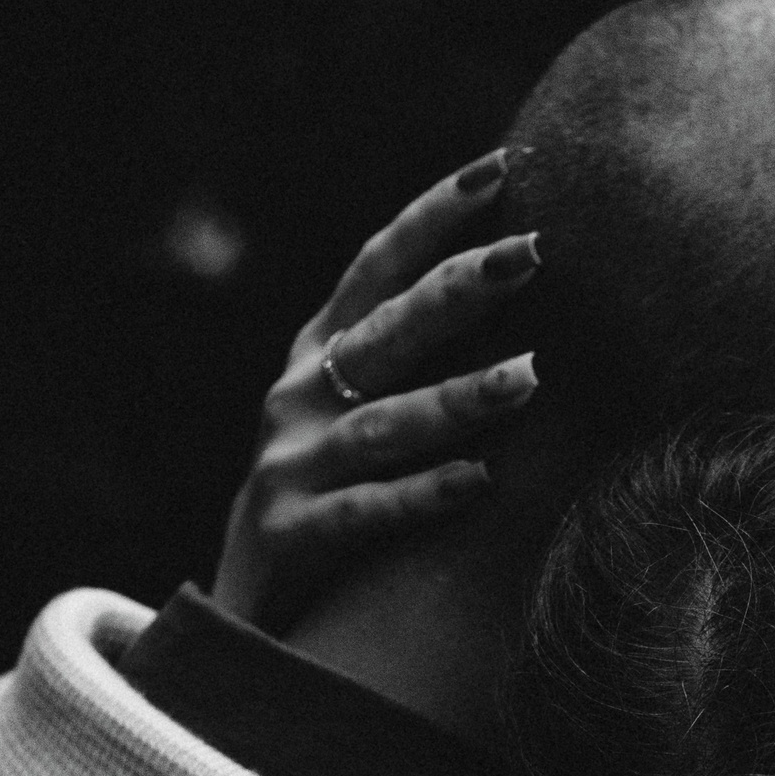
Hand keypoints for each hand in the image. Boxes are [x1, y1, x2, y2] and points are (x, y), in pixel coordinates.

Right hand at [213, 149, 541, 633]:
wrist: (245, 607)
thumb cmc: (330, 497)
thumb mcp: (361, 415)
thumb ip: (414, 362)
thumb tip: (523, 301)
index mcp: (320, 354)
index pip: (378, 266)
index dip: (434, 216)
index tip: (501, 168)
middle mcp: (298, 396)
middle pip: (385, 332)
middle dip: (457, 289)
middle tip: (530, 255)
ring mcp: (289, 464)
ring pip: (383, 423)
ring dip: (457, 399)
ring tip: (529, 378)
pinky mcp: (291, 534)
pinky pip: (367, 511)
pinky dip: (424, 494)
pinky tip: (480, 482)